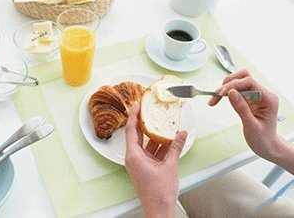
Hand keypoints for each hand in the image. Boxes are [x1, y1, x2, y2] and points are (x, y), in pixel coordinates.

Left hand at [125, 101, 186, 217]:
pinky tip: (170, 140)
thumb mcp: (170, 166)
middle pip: (138, 135)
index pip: (131, 130)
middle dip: (144, 122)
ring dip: (155, 135)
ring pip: (147, 144)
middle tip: (149, 109)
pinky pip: (151, 152)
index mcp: (134, 156)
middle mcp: (134, 158)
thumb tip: (181, 134)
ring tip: (164, 123)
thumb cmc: (159, 194)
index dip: (133, 116)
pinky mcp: (146, 167)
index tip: (136, 105)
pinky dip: (159, 146)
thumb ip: (175, 148)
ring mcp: (140, 163)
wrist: (160, 211)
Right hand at [208, 69, 281, 161]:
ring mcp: (255, 96)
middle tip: (216, 95)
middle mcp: (263, 94)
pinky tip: (218, 99)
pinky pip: (235, 90)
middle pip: (243, 78)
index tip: (221, 93)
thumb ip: (241, 108)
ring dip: (225, 87)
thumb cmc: (263, 139)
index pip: (249, 82)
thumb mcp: (251, 126)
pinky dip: (225, 93)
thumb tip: (231, 93)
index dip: (233, 85)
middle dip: (228, 84)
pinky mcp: (248, 98)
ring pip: (237, 82)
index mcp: (268, 99)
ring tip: (215, 98)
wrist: (267, 146)